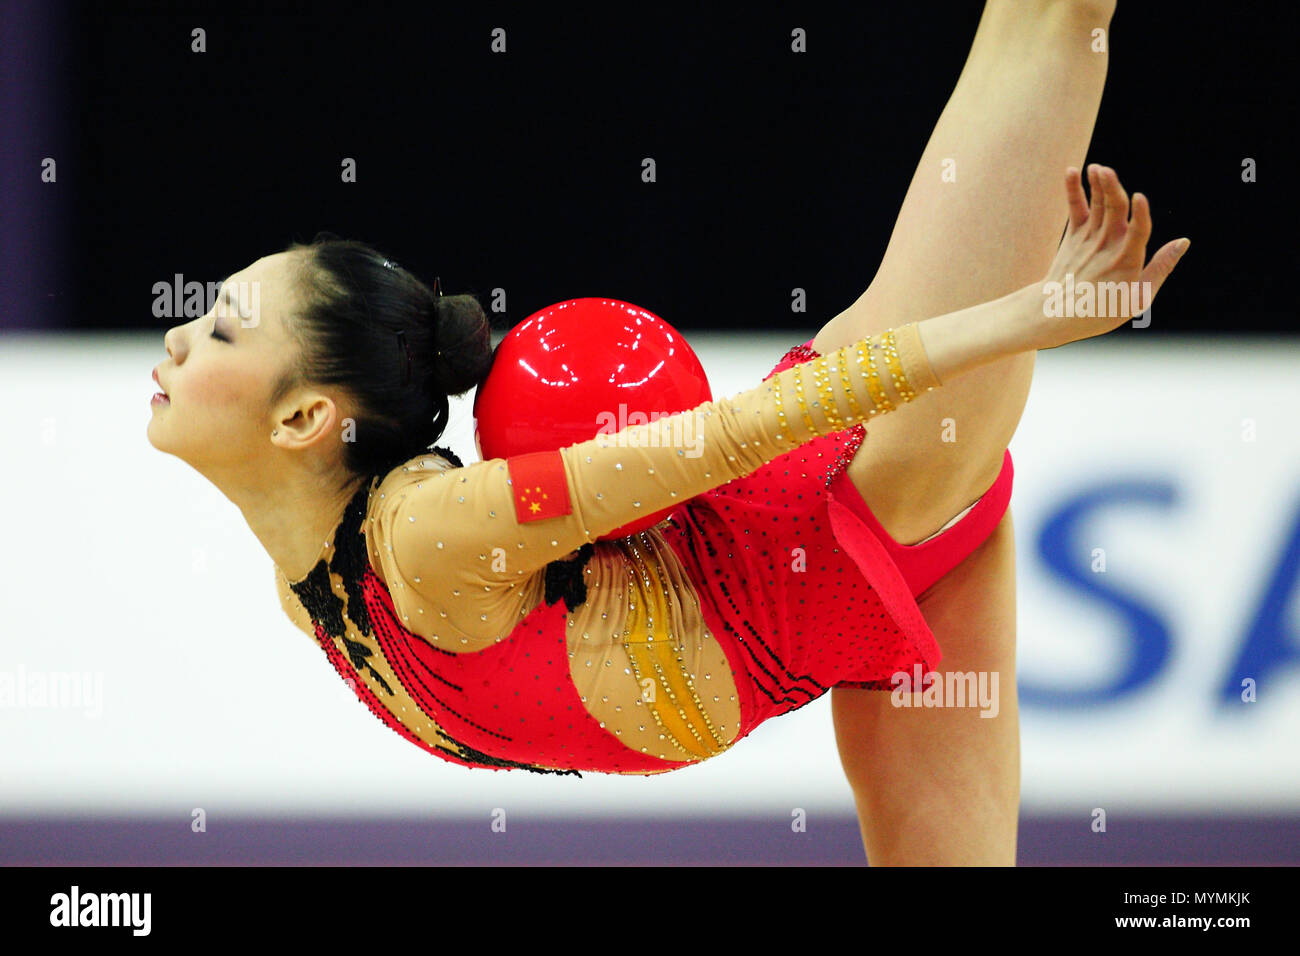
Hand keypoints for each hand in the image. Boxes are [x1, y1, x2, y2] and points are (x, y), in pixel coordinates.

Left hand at [1031, 164, 1189, 349]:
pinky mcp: (1072, 237)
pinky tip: (1072, 171)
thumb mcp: (1138, 297)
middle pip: (1114, 211)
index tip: (1140, 197)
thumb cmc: (1102, 310)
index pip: (1137, 232)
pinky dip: (1073, 190)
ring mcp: (1088, 240)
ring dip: (1097, 184)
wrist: (1056, 315)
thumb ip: (1161, 267)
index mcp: (1127, 260)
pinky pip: (1075, 209)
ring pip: (1096, 205)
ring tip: (1097, 168)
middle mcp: (1107, 246)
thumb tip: (1183, 242)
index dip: (1140, 214)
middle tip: (1107, 170)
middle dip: (1111, 188)